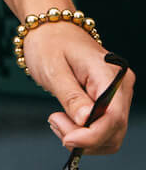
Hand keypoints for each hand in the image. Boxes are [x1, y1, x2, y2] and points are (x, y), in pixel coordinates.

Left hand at [26, 24, 132, 153]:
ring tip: (57, 120)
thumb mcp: (53, 69)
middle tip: (54, 122)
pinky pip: (104, 127)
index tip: (66, 139)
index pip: (113, 116)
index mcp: (110, 74)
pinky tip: (65, 121)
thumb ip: (70, 96)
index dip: (92, 135)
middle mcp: (121, 86)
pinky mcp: (110, 100)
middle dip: (84, 137)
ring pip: (111, 134)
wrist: (51, 30)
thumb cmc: (49, 44)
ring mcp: (118, 94)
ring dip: (84, 137)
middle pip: (114, 129)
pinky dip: (85, 132)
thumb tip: (85, 121)